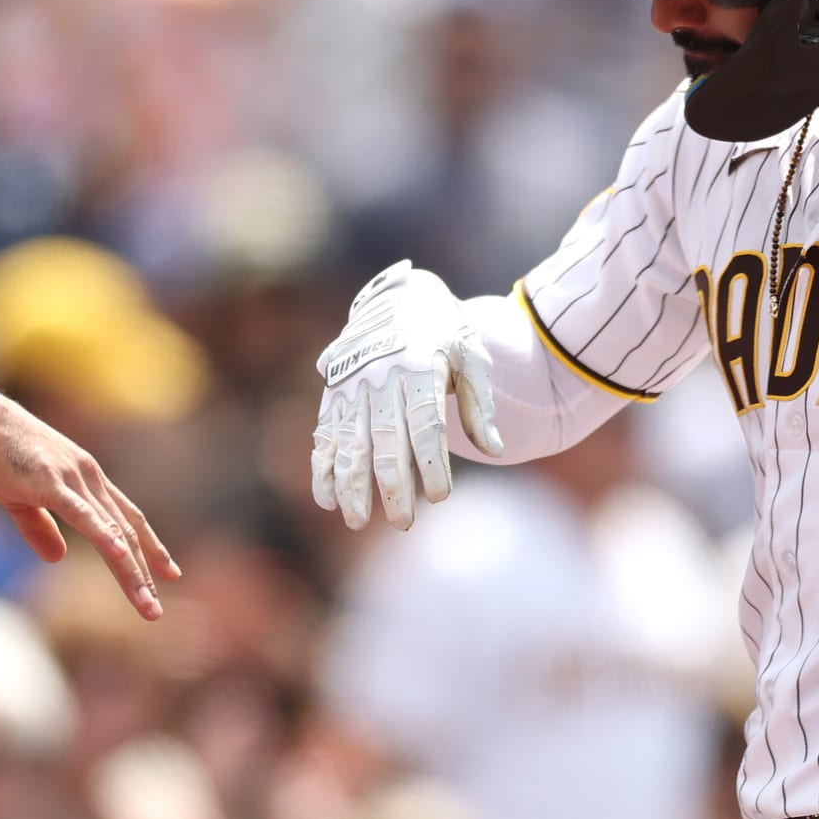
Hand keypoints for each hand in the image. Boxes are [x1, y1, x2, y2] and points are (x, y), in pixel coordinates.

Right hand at [0, 389, 179, 619]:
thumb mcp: (22, 499)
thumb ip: (40, 528)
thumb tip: (58, 557)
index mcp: (87, 481)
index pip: (128, 518)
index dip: (150, 546)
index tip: (169, 573)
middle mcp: (89, 479)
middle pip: (127, 531)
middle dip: (145, 571)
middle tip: (155, 610)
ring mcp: (73, 479)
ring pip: (112, 529)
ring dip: (131, 568)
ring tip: (146, 600)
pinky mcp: (51, 482)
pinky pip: (82, 513)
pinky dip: (104, 534)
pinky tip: (120, 555)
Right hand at [310, 260, 501, 529]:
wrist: (400, 295)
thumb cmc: (445, 331)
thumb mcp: (472, 353)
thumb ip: (480, 401)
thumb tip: (495, 450)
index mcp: (420, 363)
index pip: (425, 422)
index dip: (432, 461)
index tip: (441, 496)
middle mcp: (381, 374)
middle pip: (385, 437)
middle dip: (392, 483)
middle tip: (404, 522)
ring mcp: (352, 383)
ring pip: (349, 439)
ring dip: (351, 483)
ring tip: (358, 520)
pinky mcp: (334, 390)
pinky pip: (325, 433)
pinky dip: (323, 467)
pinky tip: (327, 499)